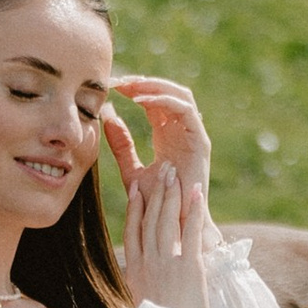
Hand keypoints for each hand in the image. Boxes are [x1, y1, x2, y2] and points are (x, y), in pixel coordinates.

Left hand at [104, 74, 214, 229]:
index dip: (133, 90)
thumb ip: (121, 146)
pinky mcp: (200, 141)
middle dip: (142, 83)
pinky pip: (186, 111)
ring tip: (130, 86)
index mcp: (167, 134)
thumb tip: (106, 118)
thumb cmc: (156, 205)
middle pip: (166, 92)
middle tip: (118, 80)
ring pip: (179, 95)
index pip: (152, 101)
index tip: (110, 86)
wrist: (173, 226)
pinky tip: (141, 101)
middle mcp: (181, 131)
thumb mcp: (131, 170)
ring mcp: (193, 135)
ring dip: (154, 86)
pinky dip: (165, 101)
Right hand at [120, 160, 213, 307]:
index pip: (133, 231)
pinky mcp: (190, 267)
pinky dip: (193, 209)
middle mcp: (148, 264)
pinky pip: (190, 231)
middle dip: (155, 192)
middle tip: (162, 170)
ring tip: (174, 173)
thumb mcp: (148, 303)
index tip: (137, 188)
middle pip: (149, 219)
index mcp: (136, 272)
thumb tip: (148, 276)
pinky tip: (196, 193)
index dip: (135, 207)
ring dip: (170, 194)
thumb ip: (147, 284)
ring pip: (166, 220)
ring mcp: (168, 263)